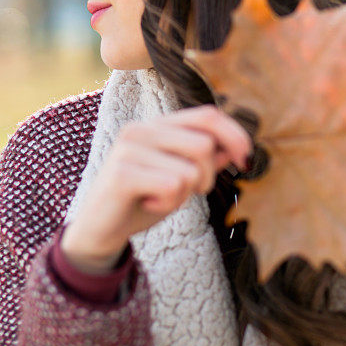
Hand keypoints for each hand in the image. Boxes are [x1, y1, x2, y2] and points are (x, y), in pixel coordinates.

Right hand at [61, 105, 251, 273]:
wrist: (99, 230)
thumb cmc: (141, 201)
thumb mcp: (180, 179)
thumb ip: (204, 160)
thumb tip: (234, 147)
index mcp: (158, 125)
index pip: (208, 115)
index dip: (235, 135)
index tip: (245, 161)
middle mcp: (142, 129)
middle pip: (205, 145)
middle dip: (207, 177)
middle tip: (186, 191)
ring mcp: (129, 147)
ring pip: (191, 169)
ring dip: (185, 193)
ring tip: (160, 197)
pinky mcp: (122, 172)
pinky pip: (173, 186)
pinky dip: (168, 204)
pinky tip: (148, 204)